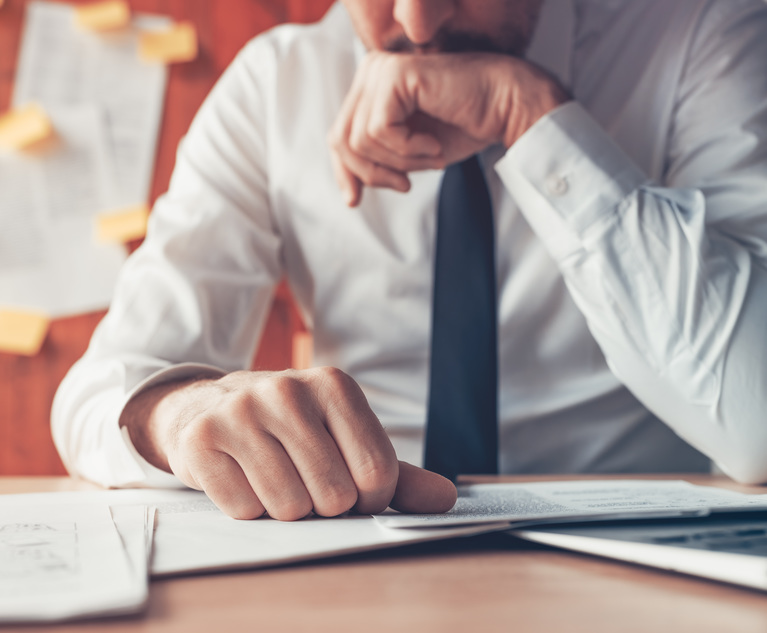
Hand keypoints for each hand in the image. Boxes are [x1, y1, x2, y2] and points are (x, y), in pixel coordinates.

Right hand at [120, 367, 456, 519]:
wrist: (206, 406)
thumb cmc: (287, 428)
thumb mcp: (342, 437)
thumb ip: (394, 471)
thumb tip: (445, 500)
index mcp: (334, 386)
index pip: (378, 473)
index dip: (371, 500)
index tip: (353, 491)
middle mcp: (288, 391)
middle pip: (335, 496)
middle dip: (324, 506)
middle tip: (305, 480)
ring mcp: (242, 412)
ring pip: (289, 507)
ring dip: (285, 509)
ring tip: (272, 476)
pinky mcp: (203, 439)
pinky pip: (244, 509)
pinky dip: (248, 507)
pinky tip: (241, 476)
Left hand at [328, 51, 568, 205]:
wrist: (503, 110)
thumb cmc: (463, 128)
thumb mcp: (408, 155)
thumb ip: (377, 162)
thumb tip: (349, 191)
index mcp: (371, 87)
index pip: (339, 136)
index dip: (344, 172)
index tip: (354, 201)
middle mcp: (371, 71)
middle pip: (342, 140)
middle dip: (374, 172)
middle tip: (406, 184)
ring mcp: (381, 70)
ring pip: (360, 141)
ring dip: (400, 161)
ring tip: (431, 154)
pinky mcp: (394, 75)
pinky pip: (379, 131)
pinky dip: (408, 148)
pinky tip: (433, 142)